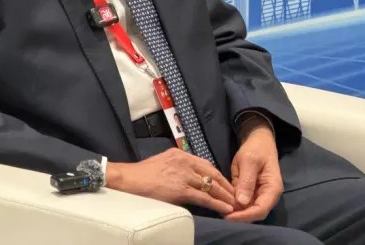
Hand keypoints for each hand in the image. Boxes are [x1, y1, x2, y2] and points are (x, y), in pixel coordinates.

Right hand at [107, 148, 235, 214]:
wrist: (128, 180)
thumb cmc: (141, 175)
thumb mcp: (162, 163)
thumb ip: (177, 167)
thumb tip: (188, 177)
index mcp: (179, 154)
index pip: (205, 164)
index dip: (218, 176)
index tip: (226, 185)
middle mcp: (184, 161)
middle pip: (212, 173)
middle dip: (226, 186)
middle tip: (236, 195)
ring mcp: (183, 175)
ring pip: (211, 186)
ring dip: (225, 196)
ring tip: (236, 204)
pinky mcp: (180, 189)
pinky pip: (204, 197)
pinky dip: (217, 203)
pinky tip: (225, 209)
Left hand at [225, 118, 282, 222]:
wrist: (258, 141)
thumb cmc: (256, 149)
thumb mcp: (249, 161)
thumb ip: (246, 181)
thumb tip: (241, 202)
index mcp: (272, 189)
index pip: (260, 210)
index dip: (245, 216)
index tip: (229, 216)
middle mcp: (268, 196)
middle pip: (254, 213)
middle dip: (239, 216)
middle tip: (220, 214)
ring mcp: (259, 195)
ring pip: (248, 210)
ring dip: (235, 211)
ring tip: (219, 210)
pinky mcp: (251, 192)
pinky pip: (243, 202)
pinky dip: (233, 204)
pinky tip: (222, 203)